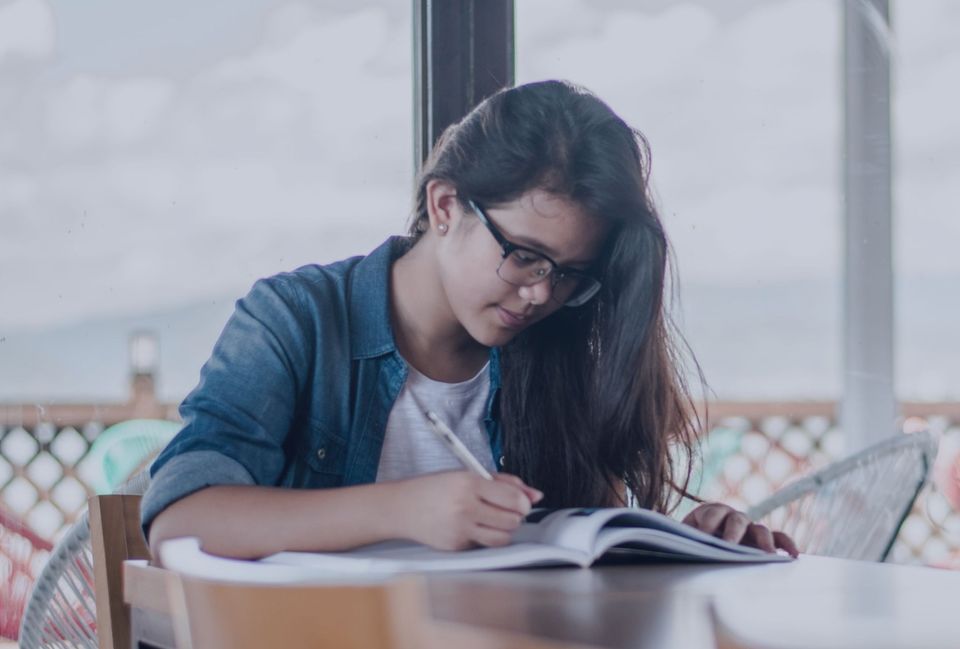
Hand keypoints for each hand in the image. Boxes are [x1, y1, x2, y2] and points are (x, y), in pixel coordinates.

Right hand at [393, 471, 543, 550]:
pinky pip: (483, 545)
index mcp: (469, 483)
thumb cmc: (435, 488)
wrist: (401, 507)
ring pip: (503, 537)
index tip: (521, 502)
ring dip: (504, 530)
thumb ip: (504, 483)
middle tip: (504, 510)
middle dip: (514, 516)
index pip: (513, 498)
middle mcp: (465, 507)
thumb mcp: (467, 475)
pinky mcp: (456, 547)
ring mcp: (460, 529)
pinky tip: (471, 527)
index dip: (523, 502)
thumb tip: (536, 495)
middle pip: (512, 520)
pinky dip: (483, 537)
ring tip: (492, 520)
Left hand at [682, 502, 798, 557]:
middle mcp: (732, 517)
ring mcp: (750, 527)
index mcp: (710, 512)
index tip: (703, 534)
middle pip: (736, 519)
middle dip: (733, 532)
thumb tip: (681, 543)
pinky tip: (794, 555)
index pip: (712, 513)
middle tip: (730, 546)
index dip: (708, 522)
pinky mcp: (762, 539)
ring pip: (761, 529)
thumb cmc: (690, 540)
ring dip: (764, 541)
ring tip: (768, 554)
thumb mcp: (685, 537)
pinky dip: (786, 544)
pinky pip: (778, 538)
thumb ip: (685, 538)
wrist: (698, 541)